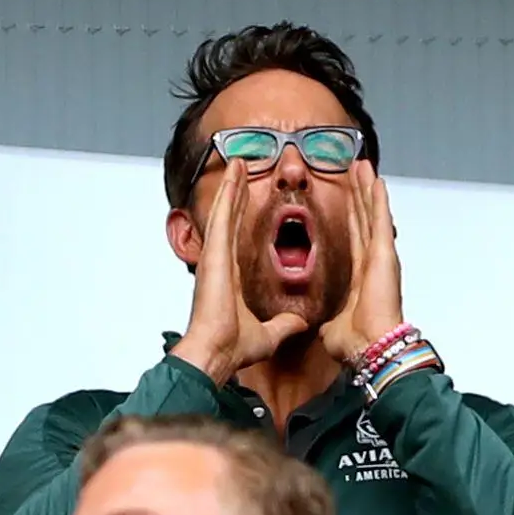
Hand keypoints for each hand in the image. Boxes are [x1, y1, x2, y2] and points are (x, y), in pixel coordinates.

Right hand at [169, 161, 309, 384]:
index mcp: (230, 277)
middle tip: (240, 168)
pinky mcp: (215, 253)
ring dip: (230, 184)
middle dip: (235, 192)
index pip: (238, 236)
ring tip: (237, 161)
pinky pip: (223, 215)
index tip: (246, 196)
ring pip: (225, 210)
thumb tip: (299, 324)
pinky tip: (234, 172)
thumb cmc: (232, 347)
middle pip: (230, 218)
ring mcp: (215, 255)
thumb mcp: (269, 334)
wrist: (216, 353)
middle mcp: (219, 262)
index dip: (242, 215)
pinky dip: (228, 192)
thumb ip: (283, 325)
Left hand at [319, 158, 405, 362]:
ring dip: (368, 189)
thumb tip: (316, 326)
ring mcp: (380, 256)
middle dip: (359, 193)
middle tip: (355, 169)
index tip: (348, 197)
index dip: (351, 215)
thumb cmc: (356, 341)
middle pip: (363, 218)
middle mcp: (372, 261)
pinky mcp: (383, 255)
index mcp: (361, 275)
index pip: (354, 236)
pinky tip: (377, 180)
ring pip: (372, 214)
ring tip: (363, 166)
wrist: (370, 347)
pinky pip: (379, 221)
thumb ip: (327, 319)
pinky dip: (379, 200)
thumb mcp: (332, 327)